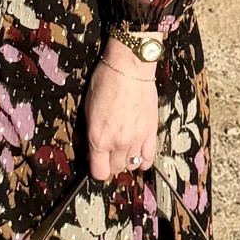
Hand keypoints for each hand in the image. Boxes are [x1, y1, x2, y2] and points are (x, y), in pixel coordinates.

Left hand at [85, 49, 158, 180]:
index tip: (96, 162)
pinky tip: (139, 152)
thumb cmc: (105, 82)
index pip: (99, 172)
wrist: (130, 68)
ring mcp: (137, 139)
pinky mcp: (151, 132)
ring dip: (127, 160)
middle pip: (115, 169)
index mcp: (98, 138)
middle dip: (111, 163)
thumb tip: (95, 149)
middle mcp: (118, 143)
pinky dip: (144, 159)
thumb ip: (93, 133)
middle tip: (109, 152)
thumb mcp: (88, 109)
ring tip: (124, 149)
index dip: (97, 169)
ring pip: (132, 165)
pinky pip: (149, 158)